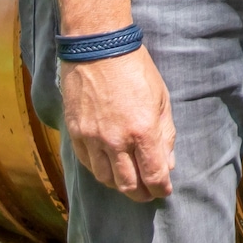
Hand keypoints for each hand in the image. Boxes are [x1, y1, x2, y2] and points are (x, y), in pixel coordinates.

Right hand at [59, 48, 175, 201]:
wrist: (99, 48)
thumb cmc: (135, 69)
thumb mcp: (161, 98)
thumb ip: (165, 134)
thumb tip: (167, 163)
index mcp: (143, 131)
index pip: (154, 176)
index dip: (161, 189)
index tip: (164, 190)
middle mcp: (116, 140)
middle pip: (128, 185)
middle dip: (141, 194)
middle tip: (148, 193)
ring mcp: (93, 139)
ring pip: (106, 179)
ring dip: (120, 185)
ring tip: (129, 181)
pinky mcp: (76, 134)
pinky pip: (88, 164)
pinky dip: (100, 170)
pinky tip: (109, 167)